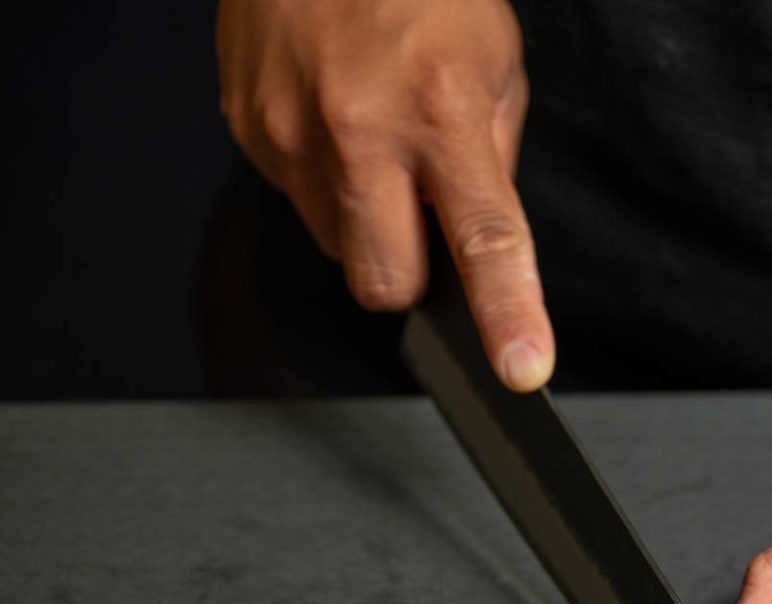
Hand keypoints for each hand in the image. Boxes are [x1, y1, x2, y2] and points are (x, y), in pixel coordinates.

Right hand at [216, 0, 551, 389]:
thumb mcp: (495, 63)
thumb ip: (493, 159)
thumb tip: (482, 238)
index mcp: (440, 110)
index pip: (482, 239)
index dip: (506, 312)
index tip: (519, 366)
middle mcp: (359, 129)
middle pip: (386, 281)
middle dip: (412, 274)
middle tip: (424, 217)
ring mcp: (290, 133)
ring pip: (338, 247)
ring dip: (367, 222)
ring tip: (379, 145)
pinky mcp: (246, 130)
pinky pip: (298, 201)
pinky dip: (325, 183)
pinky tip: (336, 123)